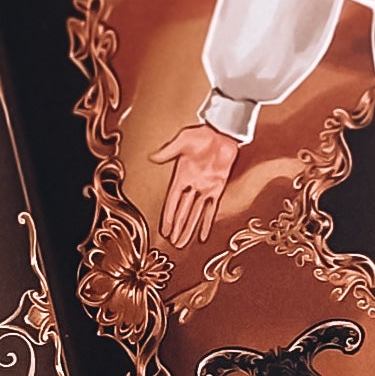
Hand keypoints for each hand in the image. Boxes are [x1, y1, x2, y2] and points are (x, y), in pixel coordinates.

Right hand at [151, 122, 241, 249]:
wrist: (222, 131)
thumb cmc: (202, 133)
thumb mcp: (182, 140)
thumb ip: (168, 151)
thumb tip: (152, 157)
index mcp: (181, 175)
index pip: (173, 201)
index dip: (168, 216)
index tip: (164, 230)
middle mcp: (192, 185)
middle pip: (183, 212)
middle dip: (178, 228)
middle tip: (173, 244)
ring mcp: (205, 187)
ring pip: (195, 213)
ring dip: (190, 229)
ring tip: (183, 243)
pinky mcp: (218, 187)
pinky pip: (212, 208)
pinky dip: (207, 222)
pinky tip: (203, 234)